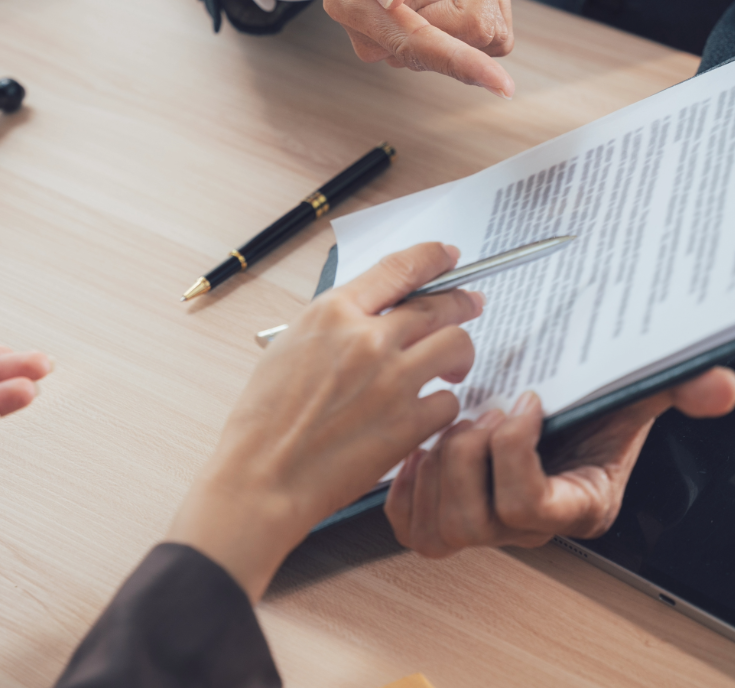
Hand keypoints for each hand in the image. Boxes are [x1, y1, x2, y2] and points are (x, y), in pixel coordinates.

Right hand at [167, 242, 482, 600]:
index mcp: (331, 312)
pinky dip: (443, 405)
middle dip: (462, 303)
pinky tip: (428, 413)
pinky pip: (449, 401)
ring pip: (455, 346)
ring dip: (460, 355)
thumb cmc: (265, 420)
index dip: (432, 257)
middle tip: (471, 306)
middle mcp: (366, 338)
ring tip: (454, 368)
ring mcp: (391, 381)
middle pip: (438, 305)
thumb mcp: (289, 347)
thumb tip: (377, 314)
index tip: (448, 256)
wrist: (263, 477)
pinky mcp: (407, 424)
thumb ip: (337, 324)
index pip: (398, 268)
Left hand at [384, 370, 734, 556]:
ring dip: (436, 470)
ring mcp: (487, 528)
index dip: (516, 454)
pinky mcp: (446, 519)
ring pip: (441, 531)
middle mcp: (531, 527)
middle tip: (480, 410)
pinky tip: (422, 448)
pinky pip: (412, 528)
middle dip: (469, 458)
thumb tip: (722, 387)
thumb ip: (679, 386)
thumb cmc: (591, 408)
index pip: (533, 506)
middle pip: (477, 523)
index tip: (527, 399)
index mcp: (579, 505)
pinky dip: (407, 490)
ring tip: (450, 425)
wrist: (561, 413)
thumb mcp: (636, 389)